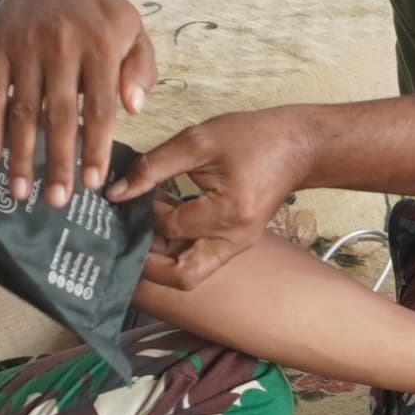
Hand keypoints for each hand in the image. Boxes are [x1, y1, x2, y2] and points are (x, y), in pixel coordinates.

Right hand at [0, 0, 155, 206]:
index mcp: (101, 45)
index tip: (94, 183)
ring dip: (21, 154)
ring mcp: (26, 45)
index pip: (100, 107)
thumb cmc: (98, 8)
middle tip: (57, 202)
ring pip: (23, 109)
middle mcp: (63, 45)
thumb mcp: (132, 29)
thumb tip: (134, 110)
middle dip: (58, 162)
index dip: (96, 147)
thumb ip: (140, 68)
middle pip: (59, 114)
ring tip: (22, 191)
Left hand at [115, 109, 314, 295]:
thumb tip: (117, 192)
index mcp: (229, 212)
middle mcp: (235, 238)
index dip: (143, 213)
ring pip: (190, 272)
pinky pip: (199, 258)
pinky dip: (177, 246)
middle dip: (148, 265)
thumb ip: (153, 166)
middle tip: (125, 239)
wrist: (297, 146)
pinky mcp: (236, 242)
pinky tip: (162, 220)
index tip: (128, 194)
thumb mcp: (198, 141)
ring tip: (141, 226)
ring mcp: (238, 245)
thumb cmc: (253, 138)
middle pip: (183, 276)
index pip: (170, 227)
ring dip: (161, 256)